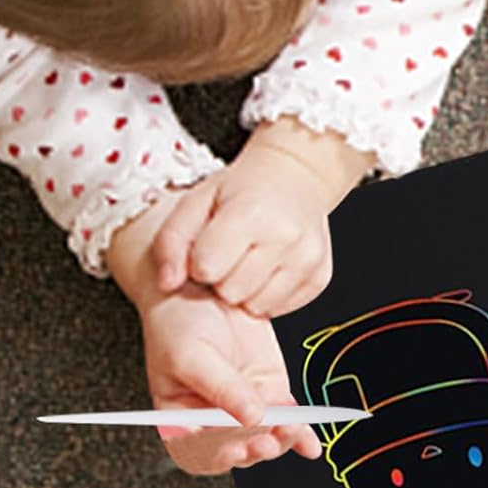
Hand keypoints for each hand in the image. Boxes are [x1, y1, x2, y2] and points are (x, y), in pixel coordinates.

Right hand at [108, 193, 321, 475]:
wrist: (200, 288)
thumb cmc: (177, 325)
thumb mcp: (191, 355)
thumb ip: (221, 389)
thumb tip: (252, 418)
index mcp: (182, 420)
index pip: (199, 453)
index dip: (217, 458)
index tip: (235, 450)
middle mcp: (215, 420)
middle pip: (238, 448)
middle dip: (255, 448)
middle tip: (268, 442)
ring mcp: (246, 407)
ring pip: (267, 436)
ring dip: (281, 439)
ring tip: (291, 429)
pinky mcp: (270, 391)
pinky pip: (288, 418)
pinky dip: (301, 434)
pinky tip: (310, 444)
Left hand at [150, 119, 370, 317]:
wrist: (294, 178)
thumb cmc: (241, 190)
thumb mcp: (196, 202)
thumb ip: (171, 242)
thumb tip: (167, 283)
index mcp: (251, 213)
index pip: (207, 268)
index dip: (200, 261)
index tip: (209, 245)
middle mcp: (287, 237)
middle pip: (232, 292)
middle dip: (224, 278)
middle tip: (231, 252)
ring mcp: (308, 260)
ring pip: (256, 306)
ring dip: (246, 289)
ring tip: (249, 259)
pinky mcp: (320, 279)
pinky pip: (279, 309)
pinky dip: (268, 293)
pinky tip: (268, 267)